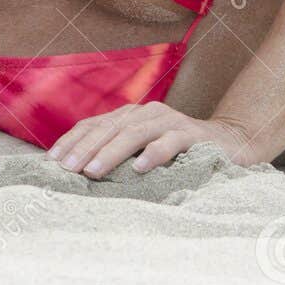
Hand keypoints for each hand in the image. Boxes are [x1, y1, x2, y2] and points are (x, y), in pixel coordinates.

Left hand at [46, 102, 257, 178]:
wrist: (231, 143)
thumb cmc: (178, 152)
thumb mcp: (143, 150)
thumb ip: (117, 154)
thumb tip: (77, 172)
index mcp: (131, 115)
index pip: (94, 124)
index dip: (72, 140)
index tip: (53, 161)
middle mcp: (148, 113)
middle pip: (110, 128)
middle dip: (86, 148)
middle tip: (67, 169)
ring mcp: (171, 121)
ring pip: (135, 133)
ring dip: (112, 152)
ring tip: (93, 171)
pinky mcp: (193, 135)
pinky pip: (170, 142)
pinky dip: (154, 153)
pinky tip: (140, 167)